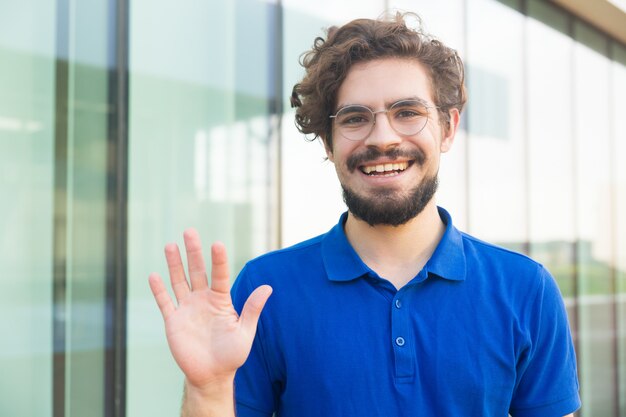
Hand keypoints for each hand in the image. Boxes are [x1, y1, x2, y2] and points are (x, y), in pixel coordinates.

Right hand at [149, 229, 271, 388]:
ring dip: (174, 264)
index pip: (219, 275)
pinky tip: (154, 275)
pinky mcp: (173, 321)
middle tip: (189, 231)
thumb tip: (268, 287)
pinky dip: (159, 290)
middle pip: (196, 271)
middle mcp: (202, 299)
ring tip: (170, 245)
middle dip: (192, 252)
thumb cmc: (232, 354)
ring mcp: (187, 309)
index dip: (218, 260)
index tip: (217, 244)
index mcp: (220, 300)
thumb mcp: (245, 332)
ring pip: (178, 281)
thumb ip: (252, 309)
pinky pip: (165, 302)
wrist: (212, 375)